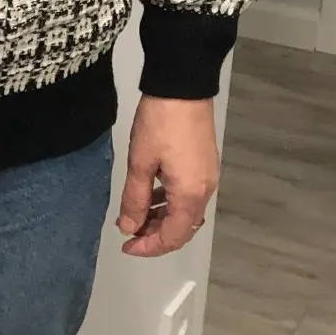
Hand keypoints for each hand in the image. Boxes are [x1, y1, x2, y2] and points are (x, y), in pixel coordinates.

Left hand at [117, 97, 219, 258]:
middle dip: (156, 235)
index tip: (127, 246)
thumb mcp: (140, 163)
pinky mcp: (206, 164)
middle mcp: (205, 190)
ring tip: (136, 214)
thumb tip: (129, 227)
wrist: (183, 87)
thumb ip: (134, 200)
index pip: (172, 236)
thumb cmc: (159, 124)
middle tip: (129, 232)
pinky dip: (171, 203)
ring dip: (162, 219)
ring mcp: (208, 177)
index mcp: (190, 194)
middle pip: (183, 228)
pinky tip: (152, 194)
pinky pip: (189, 195)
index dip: (149, 247)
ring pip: (186, 212)